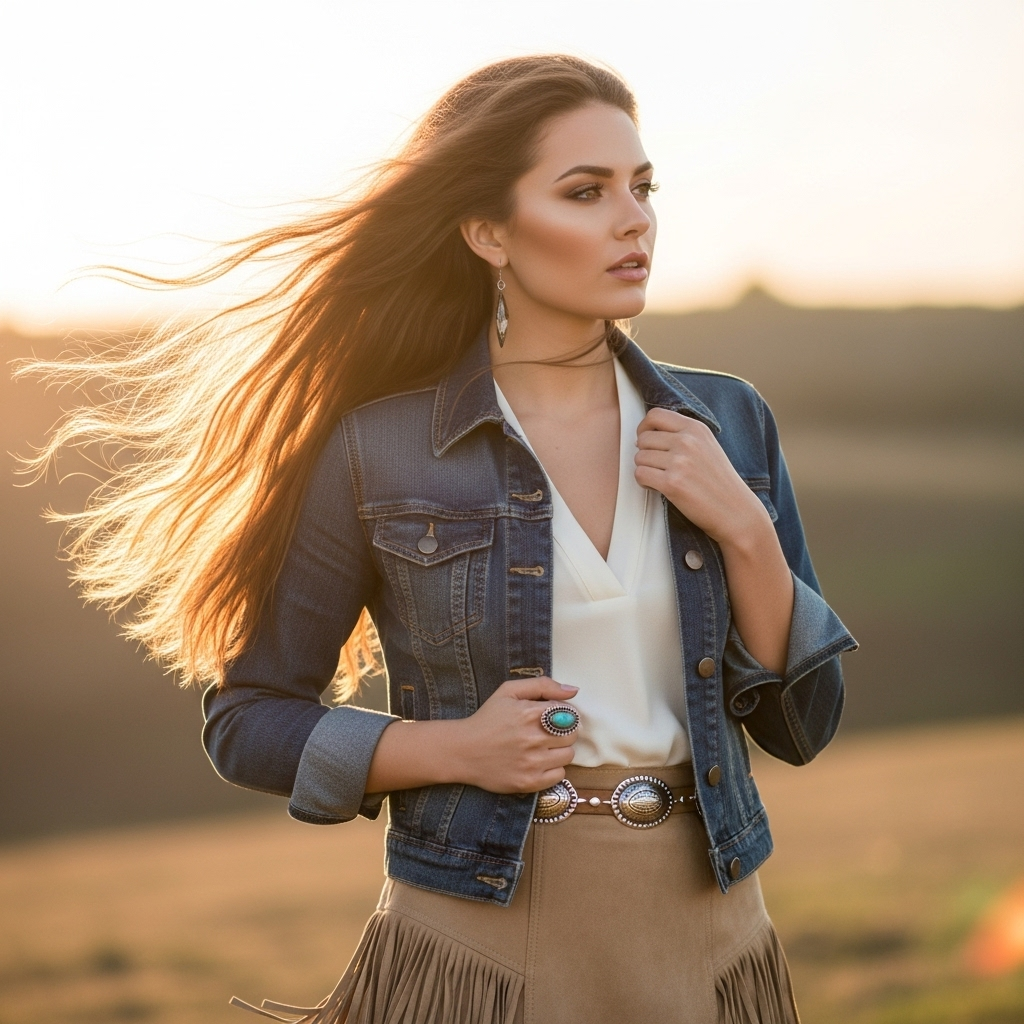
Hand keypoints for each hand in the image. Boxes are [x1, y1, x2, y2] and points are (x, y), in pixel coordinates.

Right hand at [450, 677, 578, 793]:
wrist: (462, 751)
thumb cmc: (487, 719)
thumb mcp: (509, 691)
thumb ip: (542, 685)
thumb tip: (573, 690)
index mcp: (530, 713)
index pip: (570, 713)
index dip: (563, 714)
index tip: (551, 717)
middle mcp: (533, 738)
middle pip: (572, 735)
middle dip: (563, 731)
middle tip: (547, 732)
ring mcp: (532, 762)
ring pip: (568, 755)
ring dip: (559, 750)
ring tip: (542, 747)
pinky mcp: (529, 782)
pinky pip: (560, 775)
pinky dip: (553, 768)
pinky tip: (538, 762)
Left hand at [634, 408, 768, 547]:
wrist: (736, 511)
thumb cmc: (719, 482)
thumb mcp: (707, 446)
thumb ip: (682, 435)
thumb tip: (645, 434)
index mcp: (696, 428)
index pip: (655, 415)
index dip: (644, 428)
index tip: (647, 441)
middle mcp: (687, 441)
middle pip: (643, 438)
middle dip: (645, 453)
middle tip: (658, 467)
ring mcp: (680, 461)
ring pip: (639, 458)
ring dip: (645, 469)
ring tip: (662, 478)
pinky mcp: (672, 483)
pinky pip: (640, 475)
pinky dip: (645, 483)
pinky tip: (659, 487)